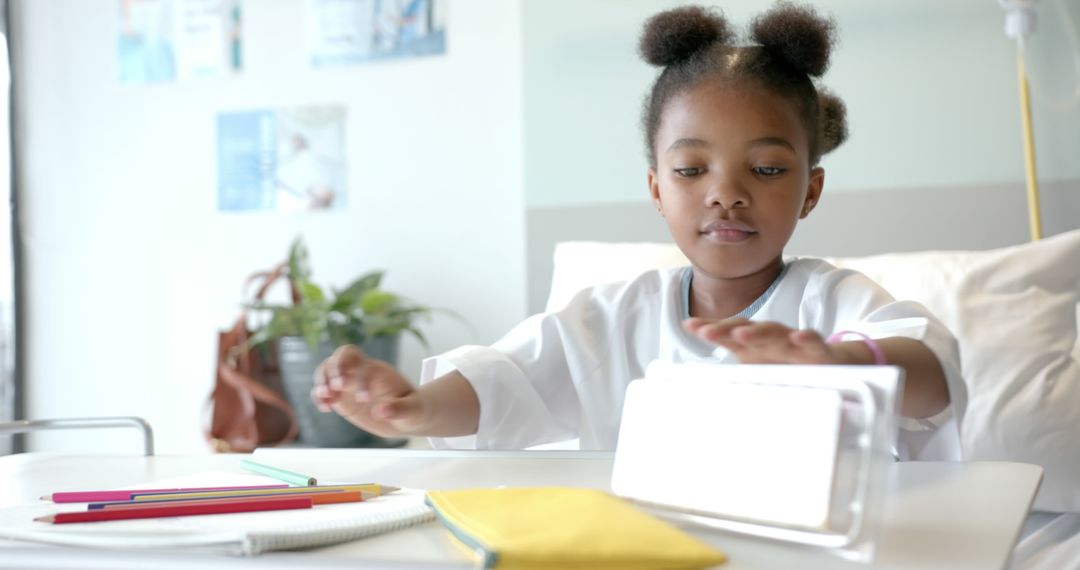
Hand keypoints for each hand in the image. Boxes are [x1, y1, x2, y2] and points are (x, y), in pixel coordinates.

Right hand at [311, 345, 428, 436]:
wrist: (407, 417)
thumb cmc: (414, 410)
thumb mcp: (412, 411)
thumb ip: (399, 409)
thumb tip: (380, 411)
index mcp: (380, 372)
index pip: (364, 364)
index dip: (360, 378)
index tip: (364, 399)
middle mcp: (362, 373)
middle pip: (341, 356)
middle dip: (334, 369)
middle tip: (336, 389)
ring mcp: (350, 384)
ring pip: (328, 368)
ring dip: (322, 379)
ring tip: (325, 397)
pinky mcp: (342, 397)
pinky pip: (324, 390)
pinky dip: (318, 396)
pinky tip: (325, 409)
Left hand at [683, 317, 841, 363]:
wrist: (830, 363)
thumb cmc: (787, 365)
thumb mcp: (756, 372)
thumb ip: (732, 378)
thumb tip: (702, 394)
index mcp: (754, 344)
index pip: (729, 331)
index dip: (710, 328)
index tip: (689, 325)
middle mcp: (770, 339)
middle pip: (747, 329)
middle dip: (726, 329)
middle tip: (707, 333)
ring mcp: (793, 343)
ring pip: (775, 332)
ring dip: (758, 332)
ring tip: (741, 335)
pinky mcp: (818, 351)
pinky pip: (813, 341)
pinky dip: (807, 338)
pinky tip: (798, 337)